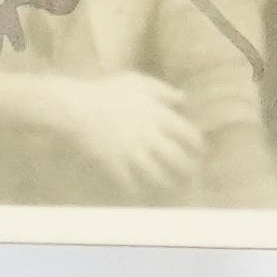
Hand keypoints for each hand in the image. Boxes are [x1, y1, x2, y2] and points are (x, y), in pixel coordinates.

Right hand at [39, 69, 210, 201]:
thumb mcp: (137, 83)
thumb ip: (162, 90)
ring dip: (166, 183)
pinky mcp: (114, 163)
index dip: (198, 146)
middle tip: (191, 175)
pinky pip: (129, 183)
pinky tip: (141, 192)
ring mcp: (131, 151)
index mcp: (157, 116)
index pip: (188, 135)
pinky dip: (136, 190)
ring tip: (171, 187)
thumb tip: (183, 99)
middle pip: (177, 159)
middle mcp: (148, 136)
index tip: (200, 151)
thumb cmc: (107, 92)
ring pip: (156, 174)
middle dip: (188, 169)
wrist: (75, 107)